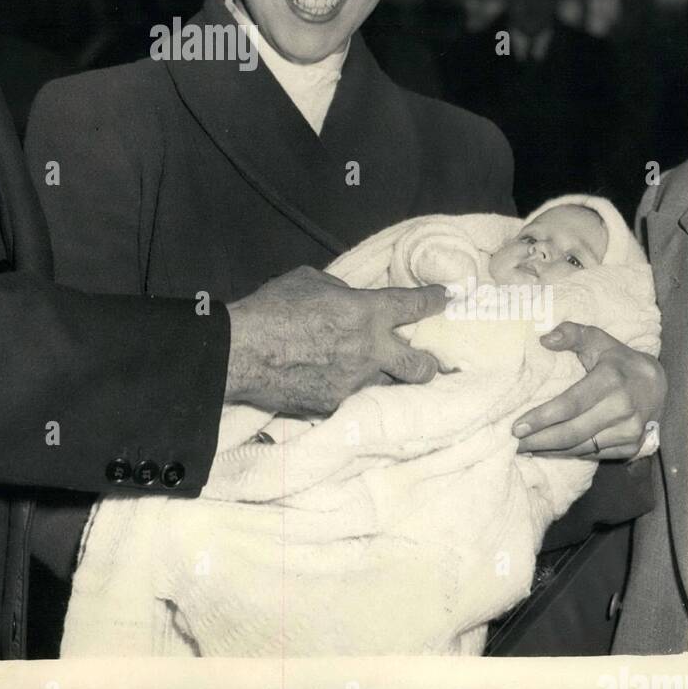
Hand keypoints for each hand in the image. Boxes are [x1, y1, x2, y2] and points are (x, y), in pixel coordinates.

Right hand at [225, 266, 445, 414]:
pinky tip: (327, 381)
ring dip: (381, 377)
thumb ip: (342, 292)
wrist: (241, 351)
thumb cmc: (273, 307)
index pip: (415, 305)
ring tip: (367, 371)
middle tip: (426, 360)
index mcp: (366, 313)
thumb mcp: (311, 281)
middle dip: (429, 364)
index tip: (446, 299)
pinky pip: (350, 397)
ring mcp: (353, 384)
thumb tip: (350, 302)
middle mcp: (370, 352)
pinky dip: (345, 388)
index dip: (435, 301)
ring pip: (386, 386)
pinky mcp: (333, 407)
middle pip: (421, 367)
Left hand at [512, 321, 665, 459]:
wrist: (657, 383)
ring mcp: (630, 431)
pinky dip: (570, 454)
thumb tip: (545, 340)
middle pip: (573, 432)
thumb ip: (571, 333)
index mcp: (611, 380)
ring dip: (551, 450)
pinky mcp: (633, 446)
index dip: (542, 418)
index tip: (516, 426)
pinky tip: (551, 451)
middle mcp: (623, 408)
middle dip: (540, 440)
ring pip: (582, 447)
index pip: (570, 405)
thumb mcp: (597, 338)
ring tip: (526, 448)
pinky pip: (594, 454)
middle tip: (515, 443)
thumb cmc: (617, 359)